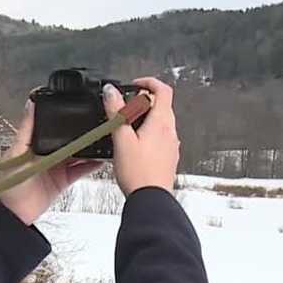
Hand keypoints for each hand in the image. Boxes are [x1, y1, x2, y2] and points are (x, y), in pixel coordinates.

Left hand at [0, 100, 101, 224]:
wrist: (14, 214)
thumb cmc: (8, 183)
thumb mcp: (17, 152)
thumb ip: (27, 129)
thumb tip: (30, 104)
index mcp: (34, 143)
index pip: (52, 126)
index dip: (64, 119)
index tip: (77, 108)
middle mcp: (47, 153)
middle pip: (68, 139)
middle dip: (80, 133)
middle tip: (96, 123)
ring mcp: (56, 166)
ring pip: (77, 153)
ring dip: (88, 148)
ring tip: (102, 139)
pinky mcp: (63, 180)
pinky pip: (80, 170)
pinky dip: (91, 165)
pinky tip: (100, 158)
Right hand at [104, 78, 178, 195]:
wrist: (151, 200)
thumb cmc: (139, 173)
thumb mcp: (121, 139)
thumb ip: (116, 112)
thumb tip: (111, 91)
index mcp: (162, 123)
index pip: (163, 89)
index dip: (148, 82)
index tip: (134, 85)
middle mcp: (171, 132)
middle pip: (162, 105)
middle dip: (143, 101)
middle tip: (126, 108)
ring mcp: (171, 145)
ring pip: (162, 121)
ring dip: (146, 118)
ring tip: (127, 128)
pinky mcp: (168, 157)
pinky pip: (161, 137)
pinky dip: (149, 133)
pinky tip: (135, 146)